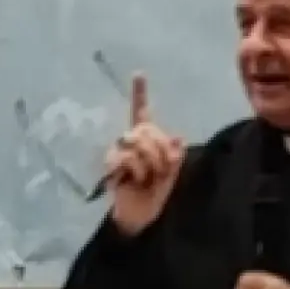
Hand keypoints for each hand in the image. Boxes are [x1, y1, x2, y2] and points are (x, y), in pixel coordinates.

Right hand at [106, 72, 184, 236]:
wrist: (139, 216)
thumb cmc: (155, 193)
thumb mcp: (171, 173)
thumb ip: (175, 155)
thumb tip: (178, 135)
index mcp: (146, 138)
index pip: (141, 111)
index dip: (139, 92)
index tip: (139, 73)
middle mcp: (129, 140)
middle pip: (147, 130)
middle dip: (161, 151)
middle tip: (160, 171)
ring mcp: (118, 151)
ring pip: (139, 143)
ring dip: (151, 164)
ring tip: (147, 179)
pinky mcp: (111, 164)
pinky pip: (129, 158)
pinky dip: (138, 172)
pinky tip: (134, 182)